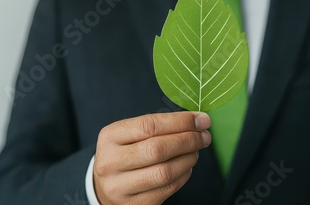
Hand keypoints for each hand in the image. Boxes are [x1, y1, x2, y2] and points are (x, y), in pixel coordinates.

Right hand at [93, 112, 211, 204]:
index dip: (180, 121)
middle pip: (158, 149)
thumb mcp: (131, 134)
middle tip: (204, 136)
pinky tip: (187, 167)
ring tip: (196, 151)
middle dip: (188, 140)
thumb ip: (159, 126)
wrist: (105, 185)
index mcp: (110, 137)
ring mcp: (120, 187)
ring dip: (188, 159)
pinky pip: (167, 189)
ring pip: (164, 172)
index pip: (149, 125)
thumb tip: (197, 121)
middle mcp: (110, 162)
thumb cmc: (125, 153)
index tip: (201, 120)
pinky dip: (183, 175)